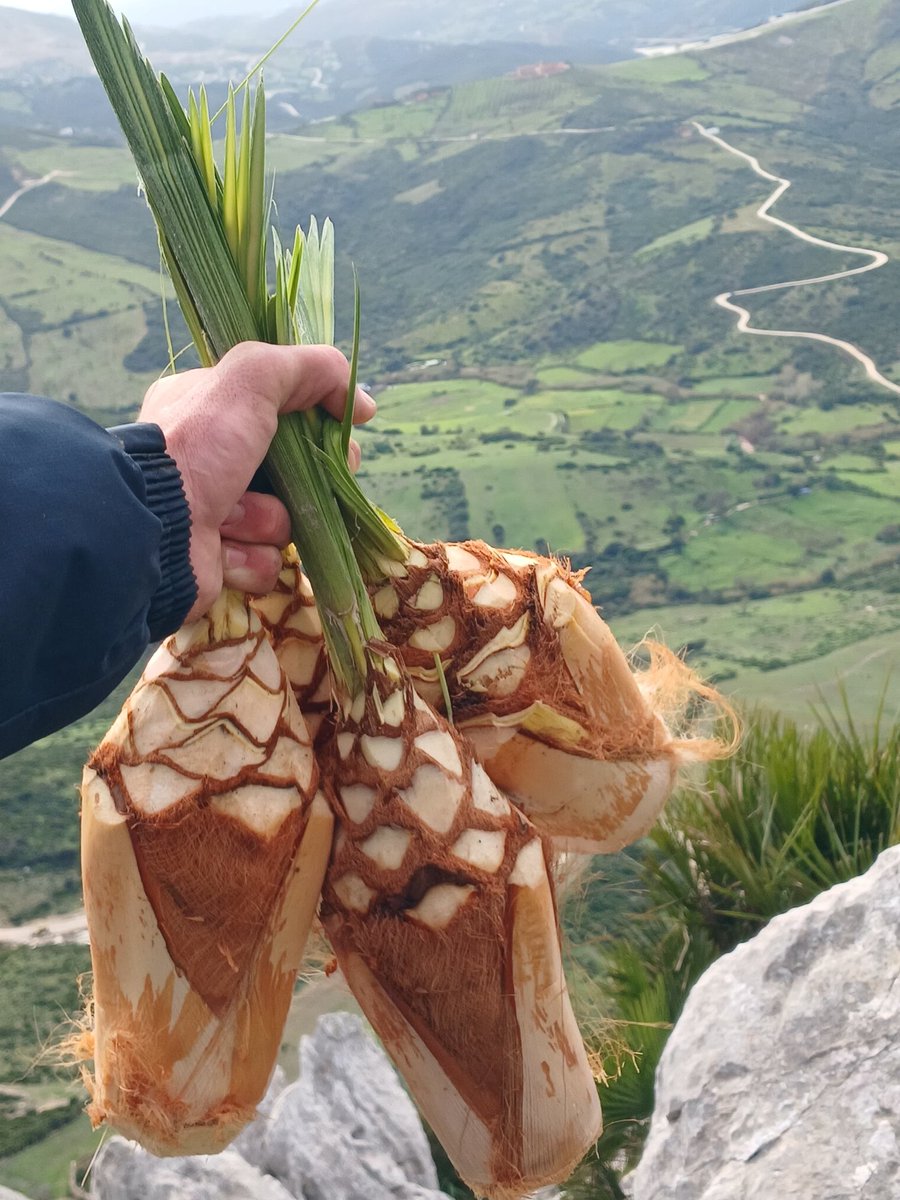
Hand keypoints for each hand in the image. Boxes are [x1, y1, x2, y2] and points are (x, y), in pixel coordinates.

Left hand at [139, 342, 375, 620]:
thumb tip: (363, 404)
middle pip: (296, 471)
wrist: (152, 529)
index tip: (340, 433)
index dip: (319, 425)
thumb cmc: (197, 447)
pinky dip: (251, 558)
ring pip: (283, 521)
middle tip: (310, 483)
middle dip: (308, 480)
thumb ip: (308, 368)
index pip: (284, 412)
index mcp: (210, 410)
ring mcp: (216, 512)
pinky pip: (266, 562)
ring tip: (231, 517)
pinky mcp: (221, 561)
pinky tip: (224, 551)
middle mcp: (211, 459)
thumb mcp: (251, 379)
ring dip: (267, 521)